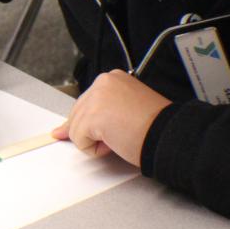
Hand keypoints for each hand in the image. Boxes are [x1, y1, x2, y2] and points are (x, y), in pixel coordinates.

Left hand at [52, 70, 170, 165]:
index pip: (86, 103)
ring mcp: (95, 98)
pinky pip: (79, 141)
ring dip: (96, 141)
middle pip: (77, 114)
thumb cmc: (154, 126)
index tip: (110, 126)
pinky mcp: (92, 116)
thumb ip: (97, 113)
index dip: (91, 121)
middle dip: (91, 130)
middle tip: (120, 132)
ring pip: (76, 129)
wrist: (168, 135)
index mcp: (111, 79)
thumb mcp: (122, 111)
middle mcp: (101, 83)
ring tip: (121, 136)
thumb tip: (61, 131)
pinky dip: (94, 149)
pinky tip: (116, 142)